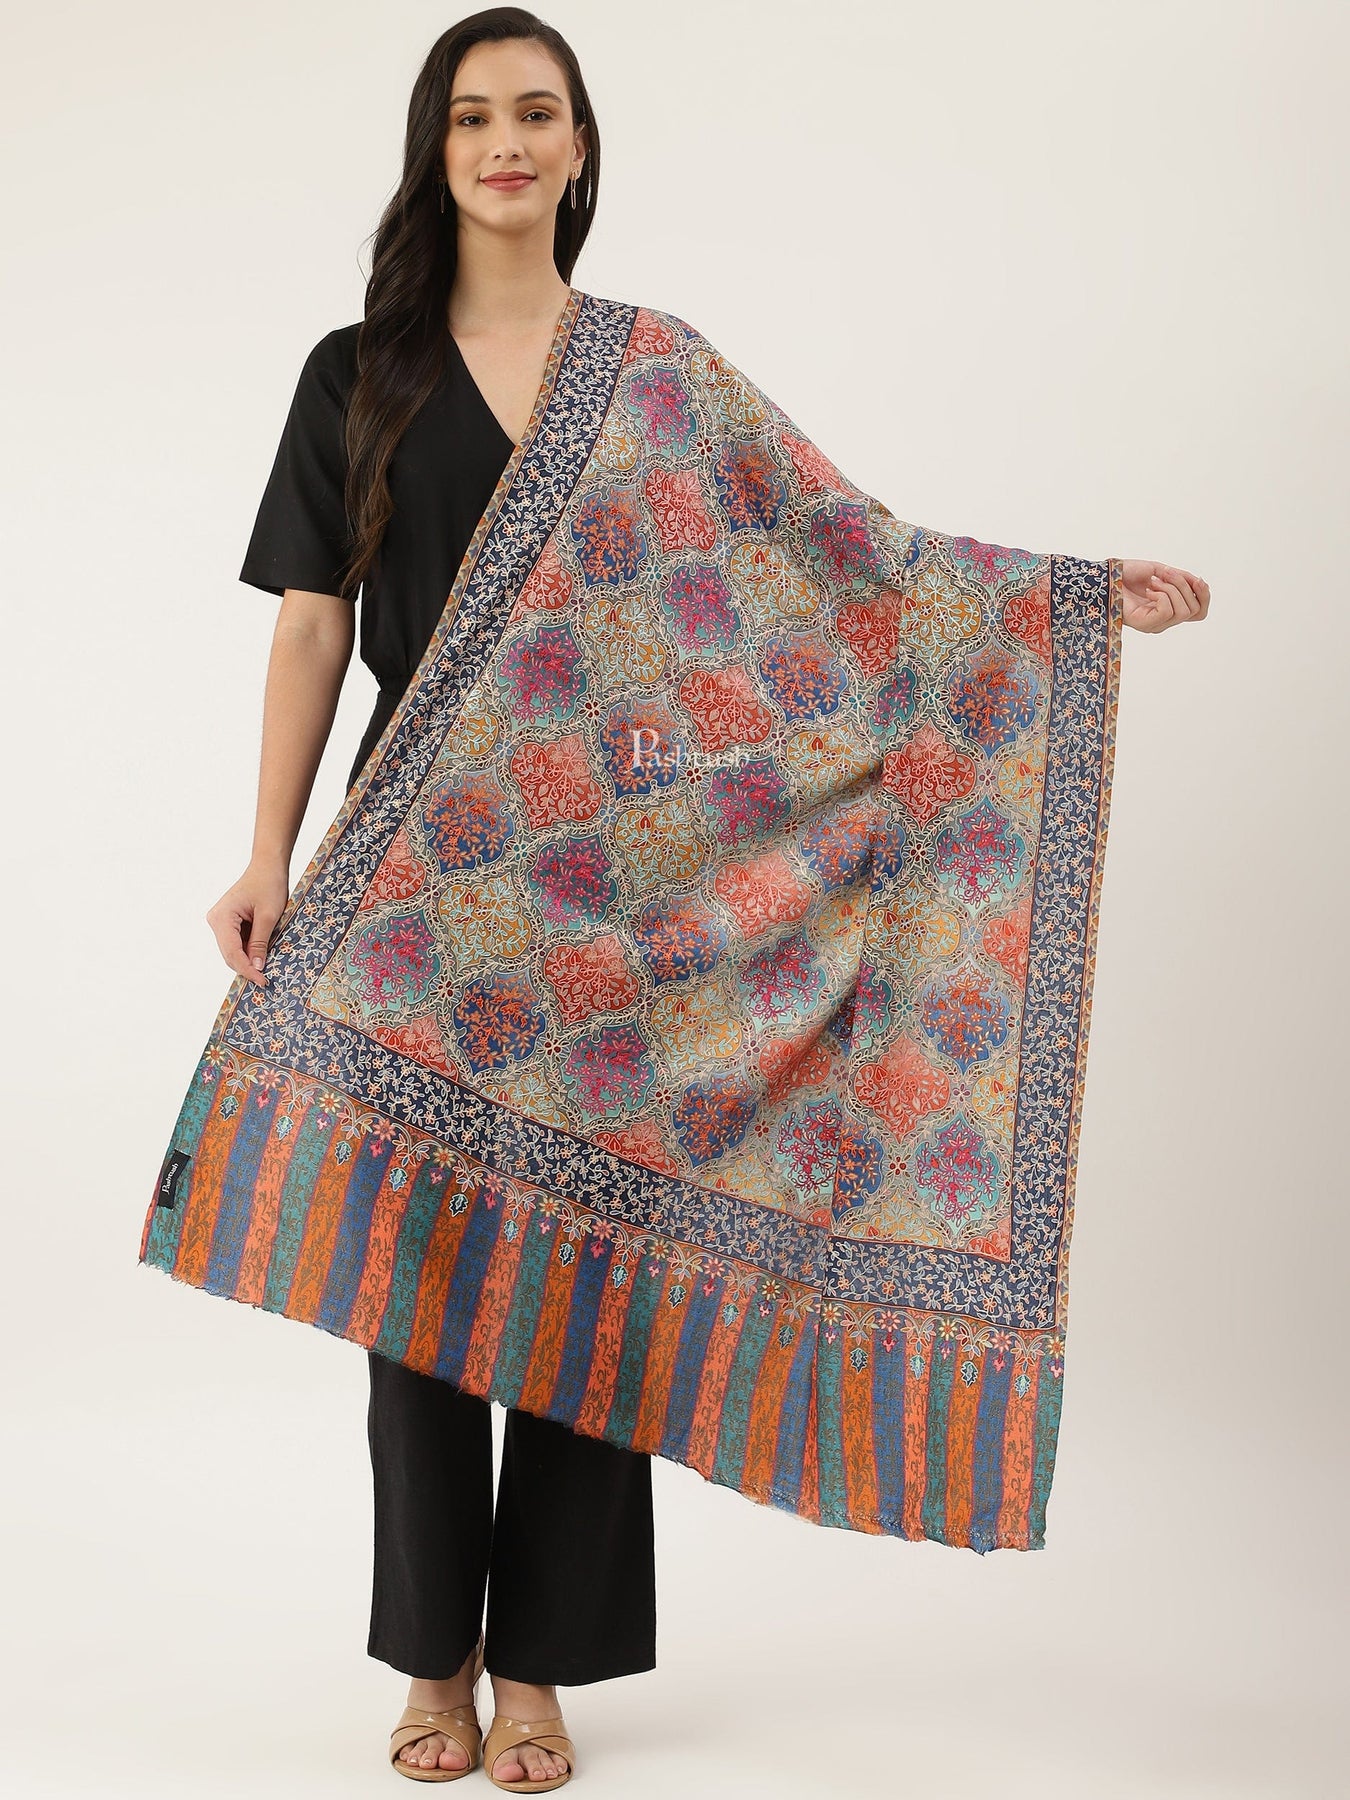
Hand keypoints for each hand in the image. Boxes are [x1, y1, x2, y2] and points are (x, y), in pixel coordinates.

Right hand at [206, 860, 290, 985]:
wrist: (267, 866)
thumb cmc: (269, 884)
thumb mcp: (268, 916)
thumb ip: (260, 943)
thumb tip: (257, 967)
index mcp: (222, 918)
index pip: (232, 952)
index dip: (246, 969)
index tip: (262, 980)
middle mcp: (216, 920)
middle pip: (229, 954)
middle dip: (246, 967)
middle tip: (265, 980)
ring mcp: (221, 921)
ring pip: (233, 950)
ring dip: (248, 960)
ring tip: (266, 969)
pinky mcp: (228, 922)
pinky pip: (237, 942)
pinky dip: (249, 950)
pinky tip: (262, 955)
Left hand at [1118, 559, 1209, 633]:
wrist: (1107, 575)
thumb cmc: (1128, 574)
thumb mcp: (1162, 571)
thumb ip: (1182, 579)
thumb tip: (1198, 583)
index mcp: (1170, 608)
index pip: (1199, 612)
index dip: (1204, 595)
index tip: (1197, 579)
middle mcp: (1164, 620)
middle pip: (1194, 610)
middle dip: (1184, 586)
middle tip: (1165, 574)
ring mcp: (1154, 624)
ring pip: (1183, 611)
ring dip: (1171, 589)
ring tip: (1153, 582)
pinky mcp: (1145, 624)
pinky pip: (1167, 611)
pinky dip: (1161, 595)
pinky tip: (1148, 590)